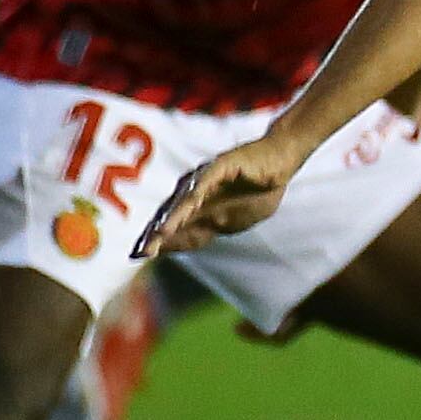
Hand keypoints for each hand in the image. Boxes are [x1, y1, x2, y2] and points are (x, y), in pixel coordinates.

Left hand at [134, 138, 306, 258]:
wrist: (280, 161)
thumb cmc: (259, 190)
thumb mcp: (230, 221)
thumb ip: (205, 230)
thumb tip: (176, 244)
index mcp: (196, 205)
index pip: (174, 227)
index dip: (158, 242)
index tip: (139, 258)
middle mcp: (193, 190)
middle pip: (171, 216)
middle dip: (154, 236)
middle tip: (139, 253)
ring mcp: (204, 178)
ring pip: (182, 203)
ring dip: (169, 221)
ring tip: (158, 237)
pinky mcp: (219, 167)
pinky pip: (202, 187)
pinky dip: (189, 201)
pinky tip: (182, 214)